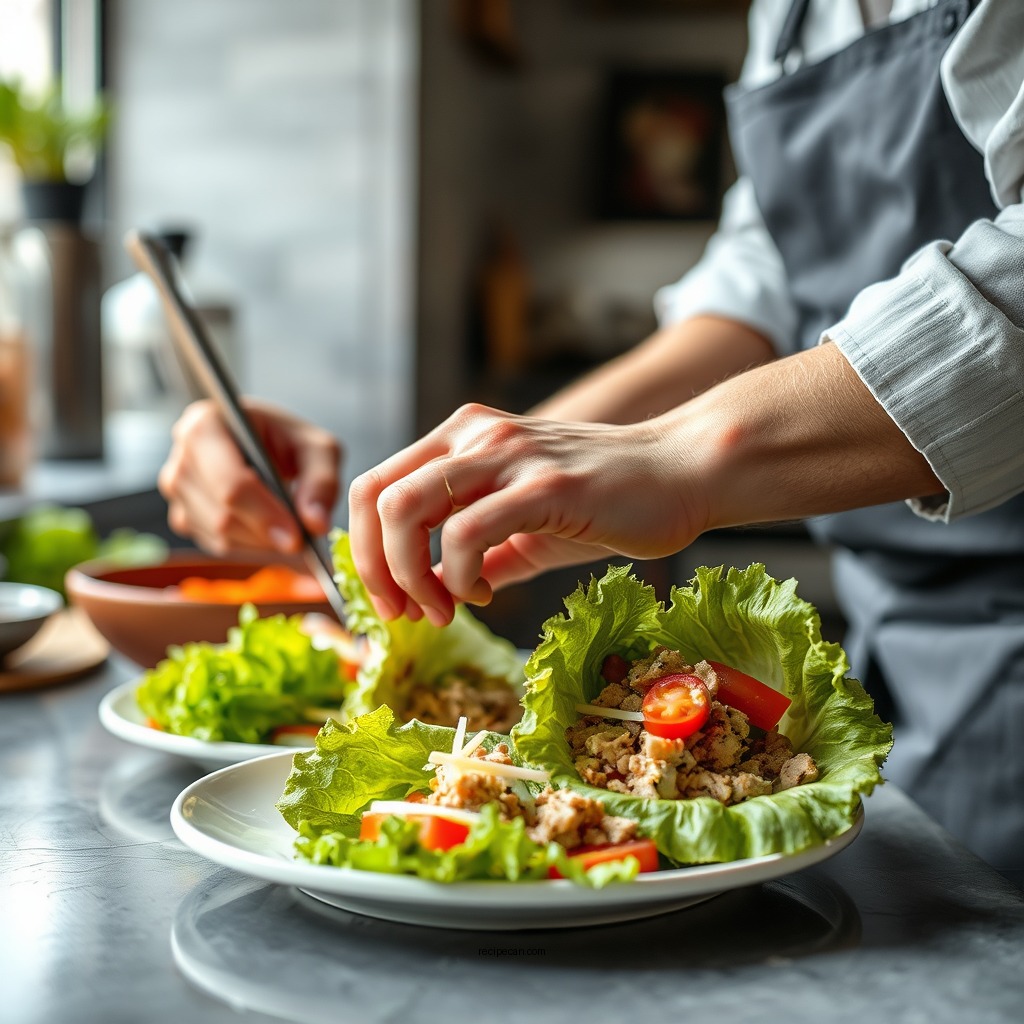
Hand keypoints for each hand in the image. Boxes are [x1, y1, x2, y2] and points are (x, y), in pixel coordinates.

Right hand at [158, 399, 341, 554]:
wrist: (264, 443)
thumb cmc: (287, 439)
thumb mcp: (317, 448)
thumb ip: (322, 482)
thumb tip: (315, 524)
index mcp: (206, 425)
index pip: (230, 483)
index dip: (264, 515)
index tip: (297, 538)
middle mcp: (182, 456)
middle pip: (222, 515)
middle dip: (266, 534)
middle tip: (301, 542)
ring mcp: (176, 489)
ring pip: (219, 536)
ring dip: (260, 543)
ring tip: (288, 529)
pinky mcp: (181, 515)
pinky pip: (216, 544)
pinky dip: (248, 546)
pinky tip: (267, 530)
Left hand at [348, 403, 711, 625]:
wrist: (682, 473)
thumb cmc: (608, 499)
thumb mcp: (528, 524)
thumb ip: (482, 550)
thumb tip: (443, 592)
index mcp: (462, 437)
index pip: (375, 486)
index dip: (365, 550)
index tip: (391, 599)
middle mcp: (475, 434)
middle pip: (375, 497)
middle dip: (374, 569)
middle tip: (406, 613)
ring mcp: (508, 453)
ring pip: (406, 510)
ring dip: (411, 576)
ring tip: (445, 608)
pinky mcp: (543, 484)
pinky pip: (465, 532)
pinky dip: (457, 576)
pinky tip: (484, 592)